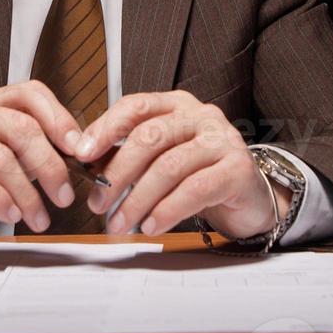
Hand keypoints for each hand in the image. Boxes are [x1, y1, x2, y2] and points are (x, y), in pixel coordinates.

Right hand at [0, 80, 81, 236]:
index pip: (31, 94)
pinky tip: (10, 215)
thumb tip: (77, 162)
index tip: (79, 149)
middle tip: (63, 196)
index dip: (60, 119)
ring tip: (38, 218)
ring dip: (26, 194)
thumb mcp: (3, 159)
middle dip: (49, 165)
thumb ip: (33, 154)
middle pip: (21, 128)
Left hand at [74, 90, 285, 239]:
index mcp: (178, 106)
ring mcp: (222, 140)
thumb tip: (89, 165)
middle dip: (117, 173)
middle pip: (149, 137)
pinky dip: (167, 211)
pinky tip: (151, 226)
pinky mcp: (237, 169)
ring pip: (168, 167)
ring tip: (120, 223)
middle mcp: (201, 116)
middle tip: (98, 203)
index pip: (136, 107)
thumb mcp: (163, 159)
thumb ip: (130, 156)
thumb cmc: (201, 175)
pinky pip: (194, 190)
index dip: (105, 128)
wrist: (250, 198)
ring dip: (137, 200)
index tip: (82, 154)